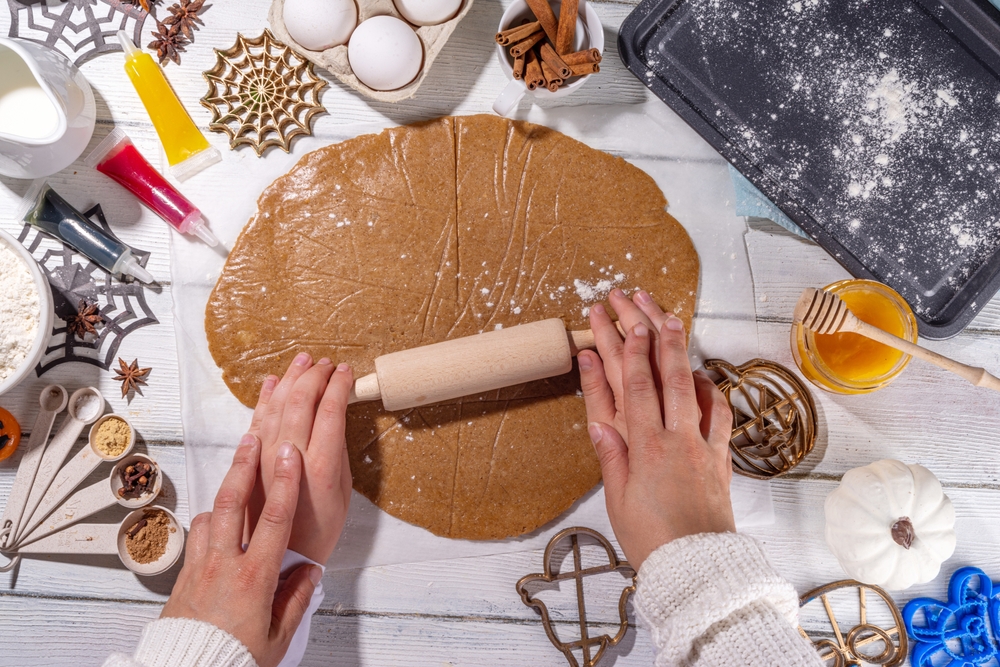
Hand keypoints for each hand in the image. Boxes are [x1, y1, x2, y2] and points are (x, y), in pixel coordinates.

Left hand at [162, 438, 320, 666]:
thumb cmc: (233, 660)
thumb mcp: (277, 637)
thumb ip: (295, 600)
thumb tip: (311, 573)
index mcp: (254, 578)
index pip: (275, 519)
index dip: (285, 482)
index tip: (290, 453)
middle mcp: (224, 564)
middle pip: (232, 502)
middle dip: (243, 465)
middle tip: (252, 437)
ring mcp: (200, 566)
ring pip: (210, 514)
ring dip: (224, 490)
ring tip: (237, 470)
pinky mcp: (184, 575)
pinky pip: (197, 536)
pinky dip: (209, 521)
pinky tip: (218, 520)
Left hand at [248, 354, 353, 563]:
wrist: (274, 565)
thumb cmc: (316, 537)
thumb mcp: (343, 501)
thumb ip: (339, 460)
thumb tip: (336, 426)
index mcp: (321, 470)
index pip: (330, 411)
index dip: (338, 386)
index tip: (346, 371)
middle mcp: (288, 461)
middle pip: (300, 404)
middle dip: (315, 376)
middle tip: (327, 362)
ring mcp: (262, 462)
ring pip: (274, 408)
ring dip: (289, 380)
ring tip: (302, 361)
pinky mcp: (246, 467)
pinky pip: (254, 424)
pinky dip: (264, 400)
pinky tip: (272, 384)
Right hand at [578, 289, 734, 568]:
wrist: (698, 567)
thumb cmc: (652, 539)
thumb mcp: (617, 499)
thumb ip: (611, 454)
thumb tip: (598, 418)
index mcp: (645, 448)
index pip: (634, 385)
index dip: (623, 347)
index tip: (612, 318)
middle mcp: (676, 438)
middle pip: (662, 371)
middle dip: (648, 328)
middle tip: (634, 298)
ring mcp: (702, 444)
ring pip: (691, 384)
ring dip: (679, 347)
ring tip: (668, 316)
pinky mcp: (719, 456)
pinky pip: (718, 413)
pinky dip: (709, 388)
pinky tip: (699, 372)